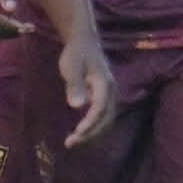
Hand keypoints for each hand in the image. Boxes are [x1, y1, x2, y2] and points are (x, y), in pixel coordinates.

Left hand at [58, 33, 115, 147]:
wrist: (83, 40)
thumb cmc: (76, 53)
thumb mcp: (72, 67)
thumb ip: (75, 85)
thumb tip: (76, 106)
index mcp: (105, 85)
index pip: (100, 110)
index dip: (90, 124)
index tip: (76, 134)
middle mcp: (111, 91)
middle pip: (105, 118)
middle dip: (90, 132)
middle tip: (71, 142)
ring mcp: (109, 94)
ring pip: (105, 118)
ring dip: (91, 131)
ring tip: (73, 140)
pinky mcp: (104, 95)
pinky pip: (101, 114)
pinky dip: (92, 124)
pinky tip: (80, 129)